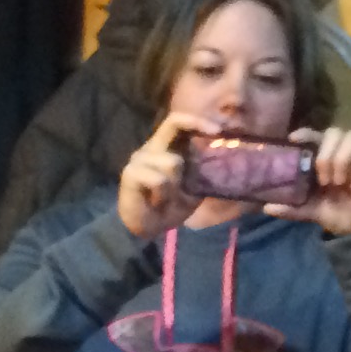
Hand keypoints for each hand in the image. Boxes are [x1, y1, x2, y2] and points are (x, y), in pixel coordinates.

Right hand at [115, 110, 207, 241]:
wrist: (146, 229)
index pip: (181, 125)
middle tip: (216, 132)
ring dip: (176, 186)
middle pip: (174, 122)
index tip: (219, 131)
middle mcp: (153, 148)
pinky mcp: (130, 173)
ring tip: (166, 198)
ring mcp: (140, 158)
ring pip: (173, 162)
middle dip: (196, 124)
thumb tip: (212, 152)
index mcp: (167, 148)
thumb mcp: (192, 188)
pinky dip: (163, 196)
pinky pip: (159, 180)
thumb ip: (198, 170)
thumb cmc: (169, 207)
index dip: (200, 122)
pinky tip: (155, 203)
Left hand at [262, 125, 350, 236]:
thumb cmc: (341, 215)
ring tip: (338, 182)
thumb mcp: (313, 211)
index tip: (293, 139)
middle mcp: (347, 153)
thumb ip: (292, 208)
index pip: (318, 135)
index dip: (307, 133)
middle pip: (337, 131)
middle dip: (326, 152)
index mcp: (329, 158)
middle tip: (322, 178)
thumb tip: (266, 207)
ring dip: (342, 158)